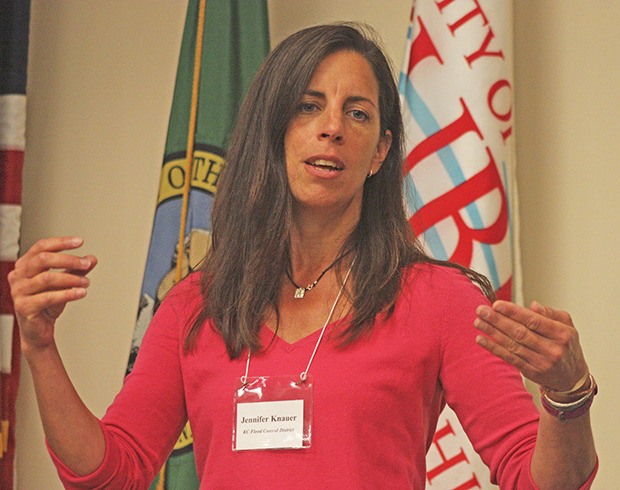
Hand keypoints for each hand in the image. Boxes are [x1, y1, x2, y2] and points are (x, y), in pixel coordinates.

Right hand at [8, 237, 97, 352]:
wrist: (39, 330)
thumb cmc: (48, 304)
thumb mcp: (65, 283)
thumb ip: (77, 270)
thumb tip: (92, 258)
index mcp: (25, 265)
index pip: (41, 246)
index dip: (61, 242)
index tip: (80, 242)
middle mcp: (18, 276)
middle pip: (43, 259)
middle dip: (68, 260)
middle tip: (86, 263)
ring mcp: (18, 292)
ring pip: (46, 278)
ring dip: (71, 278)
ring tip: (86, 282)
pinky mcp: (24, 307)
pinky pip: (48, 297)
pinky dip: (67, 294)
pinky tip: (81, 293)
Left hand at [474, 300, 588, 391]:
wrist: (573, 378)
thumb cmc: (567, 347)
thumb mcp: (568, 326)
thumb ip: (551, 313)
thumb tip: (532, 305)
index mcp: (562, 334)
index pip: (533, 321)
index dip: (513, 312)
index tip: (497, 304)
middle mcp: (552, 349)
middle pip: (519, 332)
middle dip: (498, 320)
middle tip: (481, 310)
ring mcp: (541, 362)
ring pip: (512, 345)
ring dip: (492, 332)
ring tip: (478, 322)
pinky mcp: (531, 372)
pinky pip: (509, 358)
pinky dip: (493, 348)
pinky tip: (481, 339)